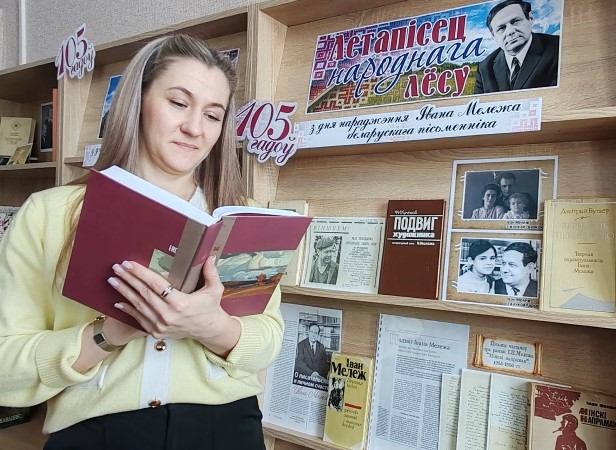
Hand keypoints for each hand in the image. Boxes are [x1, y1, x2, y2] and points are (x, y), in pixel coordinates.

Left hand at [108, 256, 240, 353]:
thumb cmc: (210, 307)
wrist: (208, 330)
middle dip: (128, 279)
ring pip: (138, 306)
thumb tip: (210, 256)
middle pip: (144, 294)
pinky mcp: (156, 332)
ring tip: (113, 280)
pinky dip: (127, 310)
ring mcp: (161, 325)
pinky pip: (139, 319)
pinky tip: (117, 302)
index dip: (141, 273)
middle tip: (116, 268)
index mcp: (181, 303)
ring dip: (124, 292)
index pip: (156, 285)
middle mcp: (168, 315)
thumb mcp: (215, 289)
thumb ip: (211, 272)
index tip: (129, 263)